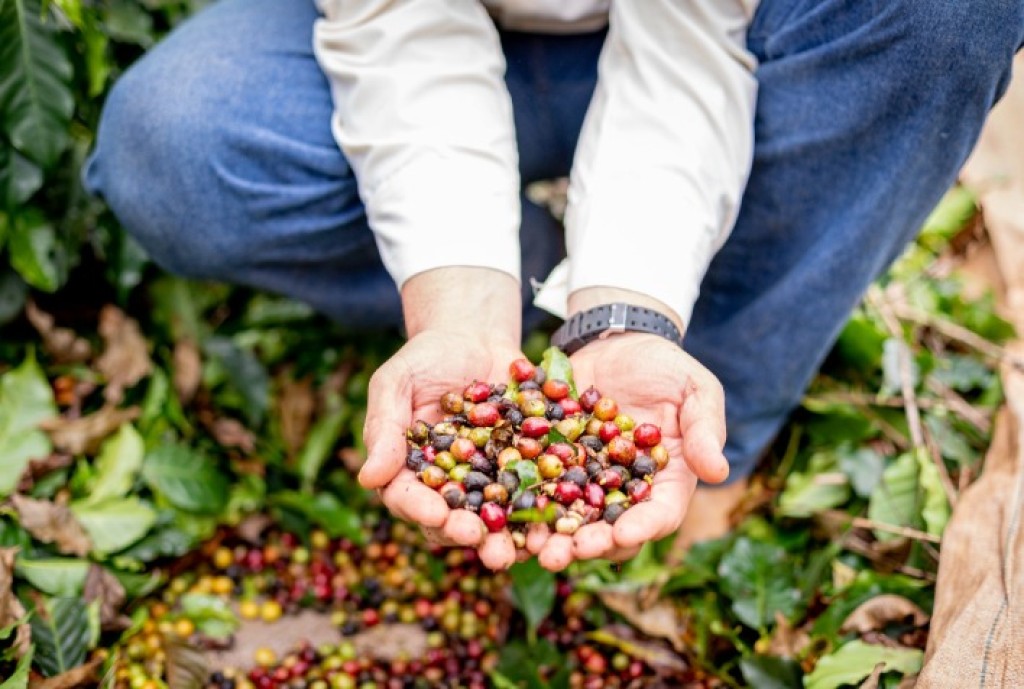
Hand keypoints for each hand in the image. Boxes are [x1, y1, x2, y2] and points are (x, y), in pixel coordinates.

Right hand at [359, 267, 523, 569]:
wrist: (474, 337)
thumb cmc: (424, 358)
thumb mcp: (396, 382)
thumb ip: (384, 428)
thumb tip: (368, 478)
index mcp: (407, 471)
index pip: (407, 498)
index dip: (422, 510)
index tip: (438, 515)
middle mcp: (446, 485)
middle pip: (451, 520)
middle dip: (466, 534)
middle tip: (482, 544)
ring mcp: (485, 481)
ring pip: (492, 517)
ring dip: (505, 538)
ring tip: (518, 550)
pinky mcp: (520, 469)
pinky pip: (531, 493)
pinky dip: (542, 509)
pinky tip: (556, 519)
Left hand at [529, 332, 728, 570]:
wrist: (617, 341)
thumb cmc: (667, 367)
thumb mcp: (695, 390)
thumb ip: (705, 429)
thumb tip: (718, 472)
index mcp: (666, 482)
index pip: (659, 515)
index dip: (642, 528)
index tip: (623, 535)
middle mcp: (625, 492)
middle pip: (610, 530)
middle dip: (588, 545)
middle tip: (566, 553)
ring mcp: (586, 481)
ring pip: (569, 518)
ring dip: (551, 537)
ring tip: (532, 547)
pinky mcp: (553, 463)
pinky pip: (536, 487)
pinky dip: (522, 503)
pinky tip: (504, 512)